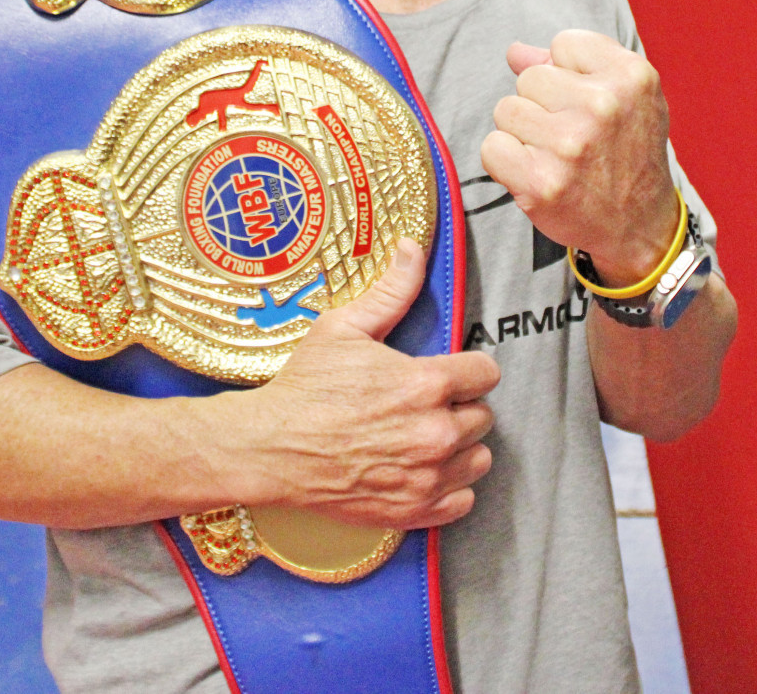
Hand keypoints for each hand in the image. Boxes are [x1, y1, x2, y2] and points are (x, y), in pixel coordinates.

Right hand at [220, 239, 499, 529]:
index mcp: (426, 384)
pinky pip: (462, 501)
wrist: (270, 448)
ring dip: (460, 448)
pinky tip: (423, 471)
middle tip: (427, 405)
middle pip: (483, 416)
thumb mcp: (343, 328)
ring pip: (478, 459)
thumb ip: (391, 290)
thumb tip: (414, 248)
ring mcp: (427, 477)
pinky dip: (449, 488)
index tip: (449, 373)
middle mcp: (436, 433)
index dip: (467, 369)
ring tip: (428, 437)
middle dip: (460, 407)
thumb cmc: (305, 387)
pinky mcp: (414, 509)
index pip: (486, 373)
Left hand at [480, 30, 679, 287]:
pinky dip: (505, 160)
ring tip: (555, 154)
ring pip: (506, 109)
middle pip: (529, 78)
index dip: (568, 74)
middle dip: (542, 104)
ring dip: (523, 132)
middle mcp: (603, 105)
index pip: (563, 44)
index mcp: (630, 76)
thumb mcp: (625, 95)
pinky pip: (492, 146)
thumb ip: (575, 63)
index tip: (587, 103)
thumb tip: (515, 52)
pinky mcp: (542, 182)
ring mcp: (570, 145)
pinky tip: (534, 172)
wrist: (640, 224)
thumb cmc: (628, 151)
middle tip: (572, 136)